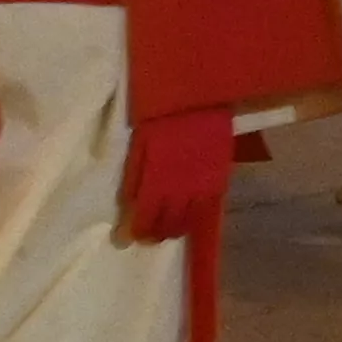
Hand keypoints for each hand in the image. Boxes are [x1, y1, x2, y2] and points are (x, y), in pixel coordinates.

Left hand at [124, 104, 233, 242]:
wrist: (200, 101)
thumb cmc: (161, 119)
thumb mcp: (139, 146)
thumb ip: (133, 178)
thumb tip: (129, 204)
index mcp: (158, 182)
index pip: (144, 219)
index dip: (132, 233)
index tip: (123, 240)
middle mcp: (182, 192)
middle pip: (167, 227)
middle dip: (154, 235)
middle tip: (145, 236)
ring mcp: (203, 189)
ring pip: (188, 223)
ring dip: (174, 230)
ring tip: (165, 229)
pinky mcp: (219, 182)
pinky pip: (206, 210)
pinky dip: (194, 217)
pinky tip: (187, 215)